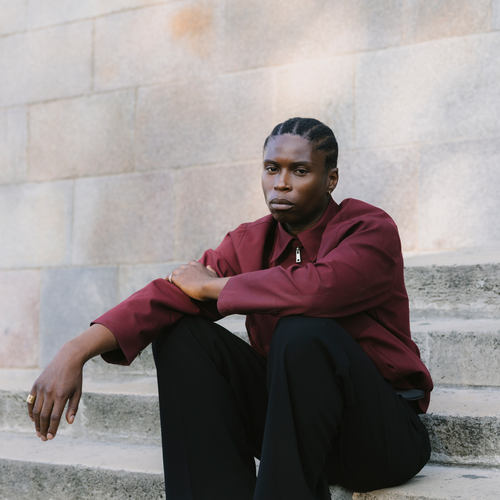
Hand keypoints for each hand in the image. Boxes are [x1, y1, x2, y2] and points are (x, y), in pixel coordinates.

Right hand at [27, 323, 117, 440]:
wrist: (68, 358)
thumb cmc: (75, 377)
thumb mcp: (78, 391)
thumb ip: (73, 407)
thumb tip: (69, 423)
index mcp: (62, 395)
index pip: (55, 417)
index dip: (52, 429)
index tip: (50, 437)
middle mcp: (50, 392)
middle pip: (43, 416)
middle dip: (43, 429)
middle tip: (43, 438)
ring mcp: (42, 388)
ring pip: (35, 411)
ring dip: (36, 423)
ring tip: (39, 431)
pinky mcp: (36, 384)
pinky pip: (30, 401)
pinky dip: (30, 411)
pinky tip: (33, 419)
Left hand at [167, 261, 229, 300]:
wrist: (208, 286)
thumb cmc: (213, 282)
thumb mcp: (214, 274)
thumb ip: (210, 270)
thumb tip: (208, 266)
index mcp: (198, 265)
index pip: (191, 263)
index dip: (188, 267)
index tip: (188, 272)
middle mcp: (190, 267)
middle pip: (181, 267)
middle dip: (180, 271)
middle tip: (180, 277)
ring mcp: (183, 272)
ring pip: (175, 271)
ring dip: (174, 275)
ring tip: (173, 280)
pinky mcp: (178, 279)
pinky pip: (170, 277)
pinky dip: (168, 278)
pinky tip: (166, 281)